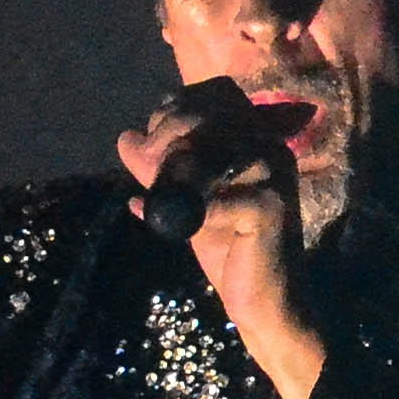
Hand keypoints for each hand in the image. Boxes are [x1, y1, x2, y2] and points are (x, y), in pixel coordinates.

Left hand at [117, 87, 326, 398]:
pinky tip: (182, 232)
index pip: (206, 97)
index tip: (147, 148)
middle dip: (162, 143)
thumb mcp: (185, 200)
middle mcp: (268, 144)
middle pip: (200, 120)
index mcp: (255, 135)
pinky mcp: (270, 206)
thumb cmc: (227, 247)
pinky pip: (208, 203)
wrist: (264, 301)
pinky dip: (187, 218)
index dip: (169, 114)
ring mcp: (273, 172)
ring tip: (162, 204)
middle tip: (145, 173)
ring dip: (171, 180)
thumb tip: (125, 137)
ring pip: (201, 157)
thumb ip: (158, 168)